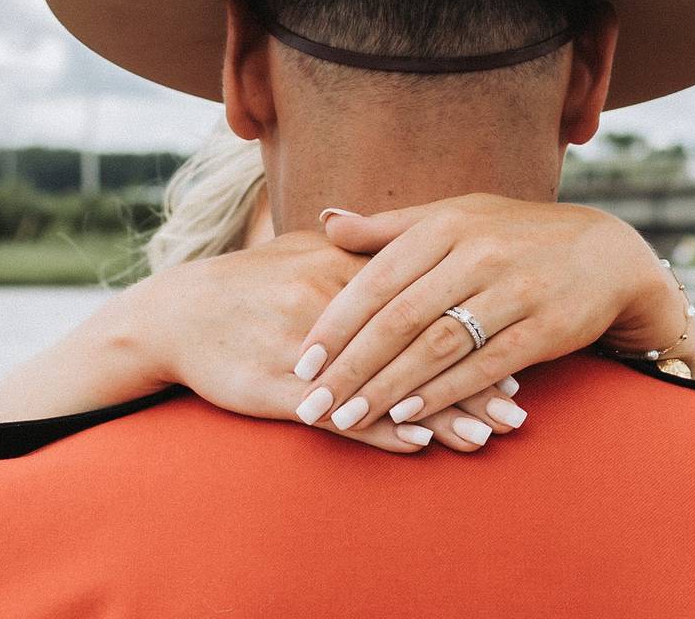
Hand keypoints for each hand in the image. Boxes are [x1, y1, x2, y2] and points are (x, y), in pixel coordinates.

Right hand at [133, 230, 498, 451]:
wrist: (176, 314)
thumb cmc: (250, 282)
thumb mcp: (304, 251)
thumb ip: (360, 250)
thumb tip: (415, 248)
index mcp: (341, 269)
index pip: (422, 301)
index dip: (468, 327)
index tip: (514, 347)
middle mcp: (329, 307)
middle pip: (413, 346)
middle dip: (470, 380)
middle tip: (518, 407)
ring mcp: (303, 351)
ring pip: (384, 386)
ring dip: (438, 414)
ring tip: (485, 436)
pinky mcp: (277, 390)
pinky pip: (336, 414)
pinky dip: (379, 430)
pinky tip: (417, 445)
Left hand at [292, 193, 688, 430]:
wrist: (605, 253)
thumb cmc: (514, 235)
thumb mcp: (456, 216)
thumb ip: (390, 228)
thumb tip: (326, 221)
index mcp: (446, 225)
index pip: (377, 278)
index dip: (336, 323)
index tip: (302, 360)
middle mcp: (477, 254)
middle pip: (400, 318)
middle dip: (350, 366)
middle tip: (313, 403)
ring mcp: (513, 290)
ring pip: (437, 346)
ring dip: (387, 387)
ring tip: (347, 418)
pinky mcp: (544, 327)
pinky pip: (483, 366)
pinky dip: (442, 393)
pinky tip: (408, 416)